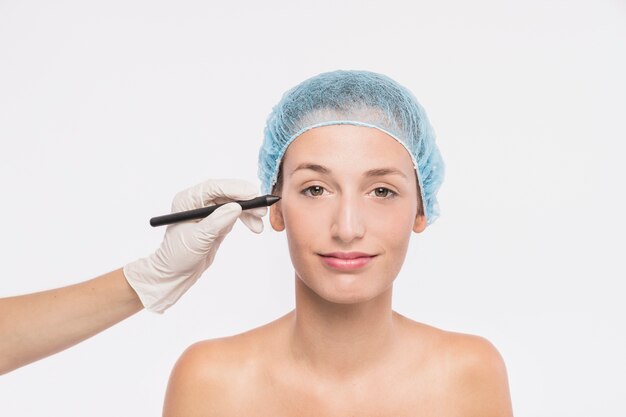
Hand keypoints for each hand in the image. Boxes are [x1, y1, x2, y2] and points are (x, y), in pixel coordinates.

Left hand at [123, 179, 265, 312]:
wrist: (175, 273)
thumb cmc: (177, 256)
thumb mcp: (197, 239)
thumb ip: (216, 222)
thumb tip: (236, 208)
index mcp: (188, 200)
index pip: (214, 187)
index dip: (234, 188)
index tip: (252, 193)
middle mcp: (198, 202)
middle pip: (227, 193)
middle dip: (246, 201)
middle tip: (262, 209)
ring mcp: (209, 211)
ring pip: (234, 203)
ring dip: (249, 212)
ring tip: (259, 224)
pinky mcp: (217, 221)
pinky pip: (236, 214)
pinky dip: (247, 219)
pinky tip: (254, 226)